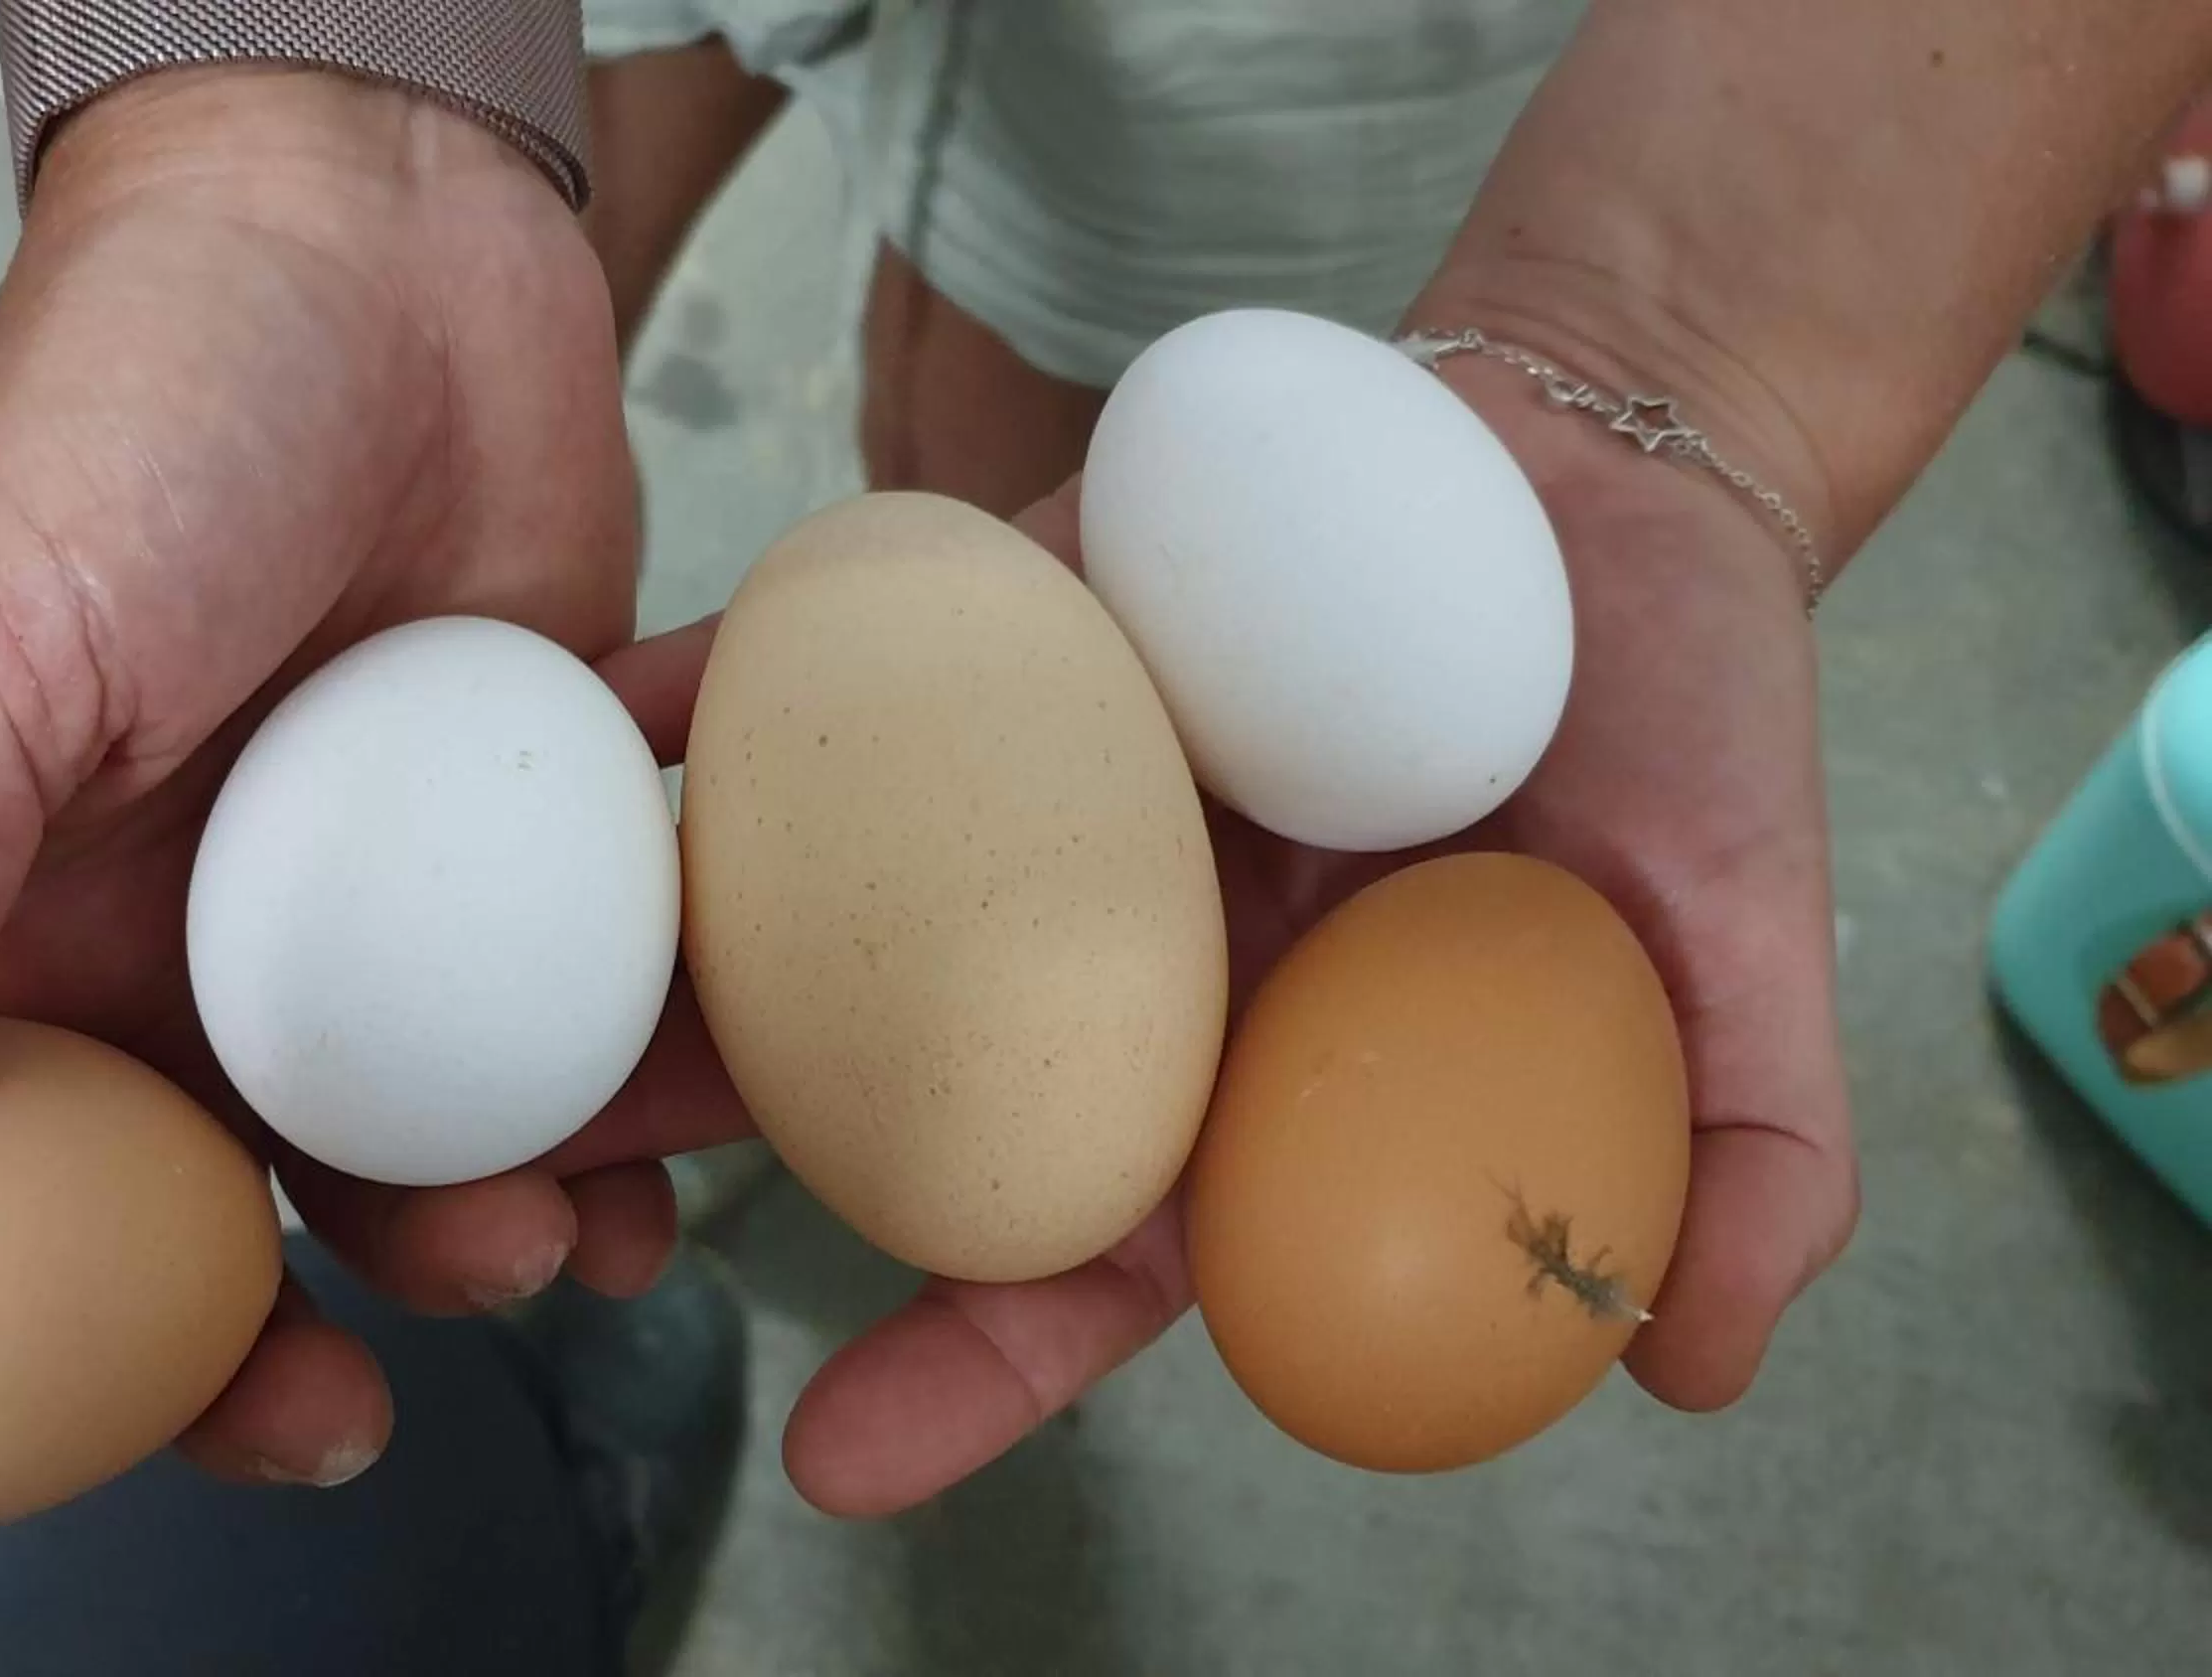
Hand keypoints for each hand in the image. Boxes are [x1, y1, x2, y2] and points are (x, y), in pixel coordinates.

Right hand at [0, 66, 678, 1575]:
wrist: (381, 231)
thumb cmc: (140, 409)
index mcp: (11, 926)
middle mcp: (179, 942)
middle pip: (197, 1221)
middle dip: (252, 1355)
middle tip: (334, 1432)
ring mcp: (359, 907)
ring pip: (405, 1149)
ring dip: (472, 1241)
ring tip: (552, 1257)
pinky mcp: (516, 852)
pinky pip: (563, 1034)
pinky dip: (611, 1119)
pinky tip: (656, 1175)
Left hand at [569, 339, 1861, 1516]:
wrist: (1616, 462)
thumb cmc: (1683, 724)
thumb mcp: (1742, 944)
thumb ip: (1743, 1154)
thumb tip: (1696, 1379)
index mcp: (1244, 1073)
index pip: (1085, 1256)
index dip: (965, 1366)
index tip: (829, 1462)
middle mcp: (1102, 947)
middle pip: (886, 1082)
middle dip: (718, 1155)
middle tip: (534, 1214)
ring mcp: (1028, 782)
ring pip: (819, 890)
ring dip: (657, 948)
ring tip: (487, 1003)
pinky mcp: (996, 622)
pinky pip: (836, 666)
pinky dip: (715, 694)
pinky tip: (585, 721)